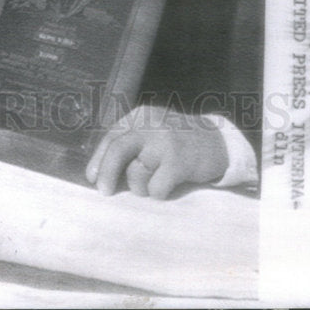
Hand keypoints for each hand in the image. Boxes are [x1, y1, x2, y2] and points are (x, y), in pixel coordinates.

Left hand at [86, 105, 227, 198]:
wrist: (217, 142)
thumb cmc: (177, 142)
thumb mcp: (152, 131)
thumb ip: (130, 143)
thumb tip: (99, 172)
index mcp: (140, 116)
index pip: (112, 136)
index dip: (99, 159)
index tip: (93, 177)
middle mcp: (151, 124)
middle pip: (118, 150)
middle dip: (107, 173)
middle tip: (105, 191)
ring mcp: (165, 142)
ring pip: (136, 174)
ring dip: (141, 187)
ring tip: (155, 181)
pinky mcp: (178, 162)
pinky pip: (155, 189)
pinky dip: (159, 193)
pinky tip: (169, 185)